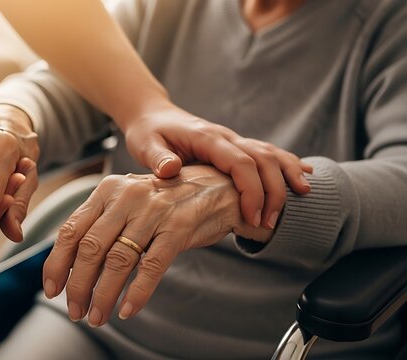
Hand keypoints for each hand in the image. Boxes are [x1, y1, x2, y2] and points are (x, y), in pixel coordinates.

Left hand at [42, 165, 267, 326]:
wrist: (217, 187)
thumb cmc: (165, 201)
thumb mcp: (128, 202)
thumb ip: (101, 224)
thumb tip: (70, 265)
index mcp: (107, 190)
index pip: (71, 230)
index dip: (57, 264)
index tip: (51, 290)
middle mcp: (126, 197)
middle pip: (90, 248)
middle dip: (78, 285)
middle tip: (74, 311)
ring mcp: (153, 211)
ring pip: (118, 260)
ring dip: (103, 295)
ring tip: (96, 317)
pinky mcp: (179, 228)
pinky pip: (151, 266)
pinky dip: (136, 293)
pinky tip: (126, 310)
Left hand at [120, 103, 311, 228]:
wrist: (151, 115)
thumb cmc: (147, 132)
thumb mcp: (144, 144)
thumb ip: (157, 158)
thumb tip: (170, 170)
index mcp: (207, 138)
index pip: (241, 163)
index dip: (252, 190)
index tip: (252, 216)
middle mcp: (225, 137)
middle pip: (262, 160)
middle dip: (273, 192)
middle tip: (271, 223)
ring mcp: (232, 140)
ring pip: (270, 154)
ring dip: (287, 175)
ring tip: (304, 196)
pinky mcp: (234, 147)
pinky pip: (265, 153)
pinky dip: (286, 163)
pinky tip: (304, 174)